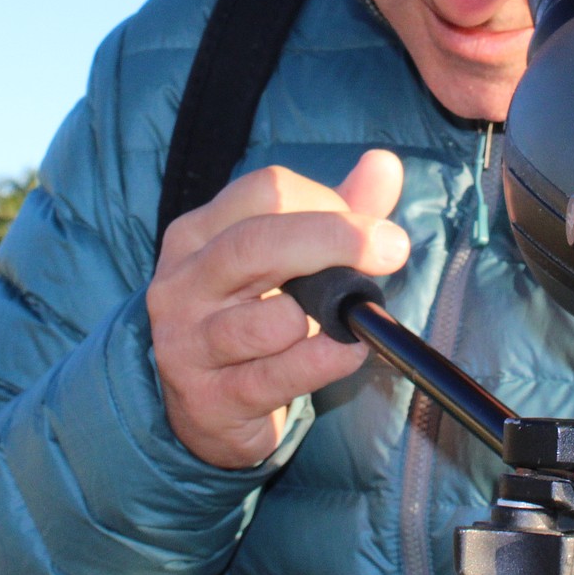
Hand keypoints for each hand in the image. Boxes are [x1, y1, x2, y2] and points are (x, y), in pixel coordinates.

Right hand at [147, 150, 407, 468]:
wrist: (206, 410)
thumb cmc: (253, 316)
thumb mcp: (286, 259)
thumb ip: (336, 211)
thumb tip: (384, 165)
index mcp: (196, 234)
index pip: (264, 192)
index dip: (326, 203)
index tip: (362, 228)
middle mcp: (181, 285)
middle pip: (257, 244)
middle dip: (335, 240)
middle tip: (392, 248)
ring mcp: (187, 345)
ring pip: (267, 320)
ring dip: (326, 315)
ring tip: (354, 318)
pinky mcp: (208, 401)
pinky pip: (277, 377)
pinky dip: (324, 361)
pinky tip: (348, 352)